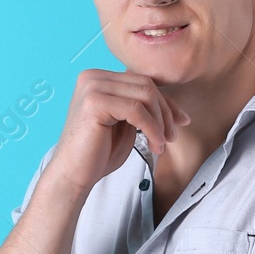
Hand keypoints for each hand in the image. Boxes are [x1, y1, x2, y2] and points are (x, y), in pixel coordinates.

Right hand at [45, 69, 190, 194]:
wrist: (73, 176)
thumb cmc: (98, 154)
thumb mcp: (125, 124)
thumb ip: (141, 108)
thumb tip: (174, 106)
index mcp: (98, 78)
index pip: (142, 81)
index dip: (165, 102)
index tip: (181, 121)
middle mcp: (92, 77)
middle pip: (146, 84)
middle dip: (165, 112)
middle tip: (170, 137)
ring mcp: (92, 87)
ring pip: (145, 95)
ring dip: (160, 122)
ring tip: (161, 144)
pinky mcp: (94, 102)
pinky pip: (137, 110)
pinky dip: (152, 128)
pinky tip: (155, 145)